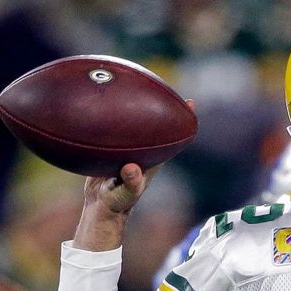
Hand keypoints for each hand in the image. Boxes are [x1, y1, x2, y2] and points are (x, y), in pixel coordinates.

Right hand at [79, 95, 191, 217]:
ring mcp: (129, 149)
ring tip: (136, 85)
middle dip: (163, 106)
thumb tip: (132, 168)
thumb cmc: (117, 202)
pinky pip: (116, 129)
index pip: (172, 137)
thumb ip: (129, 182)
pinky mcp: (113, 149)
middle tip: (166, 86)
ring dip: (137, 108)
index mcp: (153, 159)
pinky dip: (114, 117)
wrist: (100, 205)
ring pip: (137, 125)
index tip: (190, 102)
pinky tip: (105, 102)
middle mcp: (143, 151)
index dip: (183, 120)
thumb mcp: (124, 193)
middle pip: (157, 125)